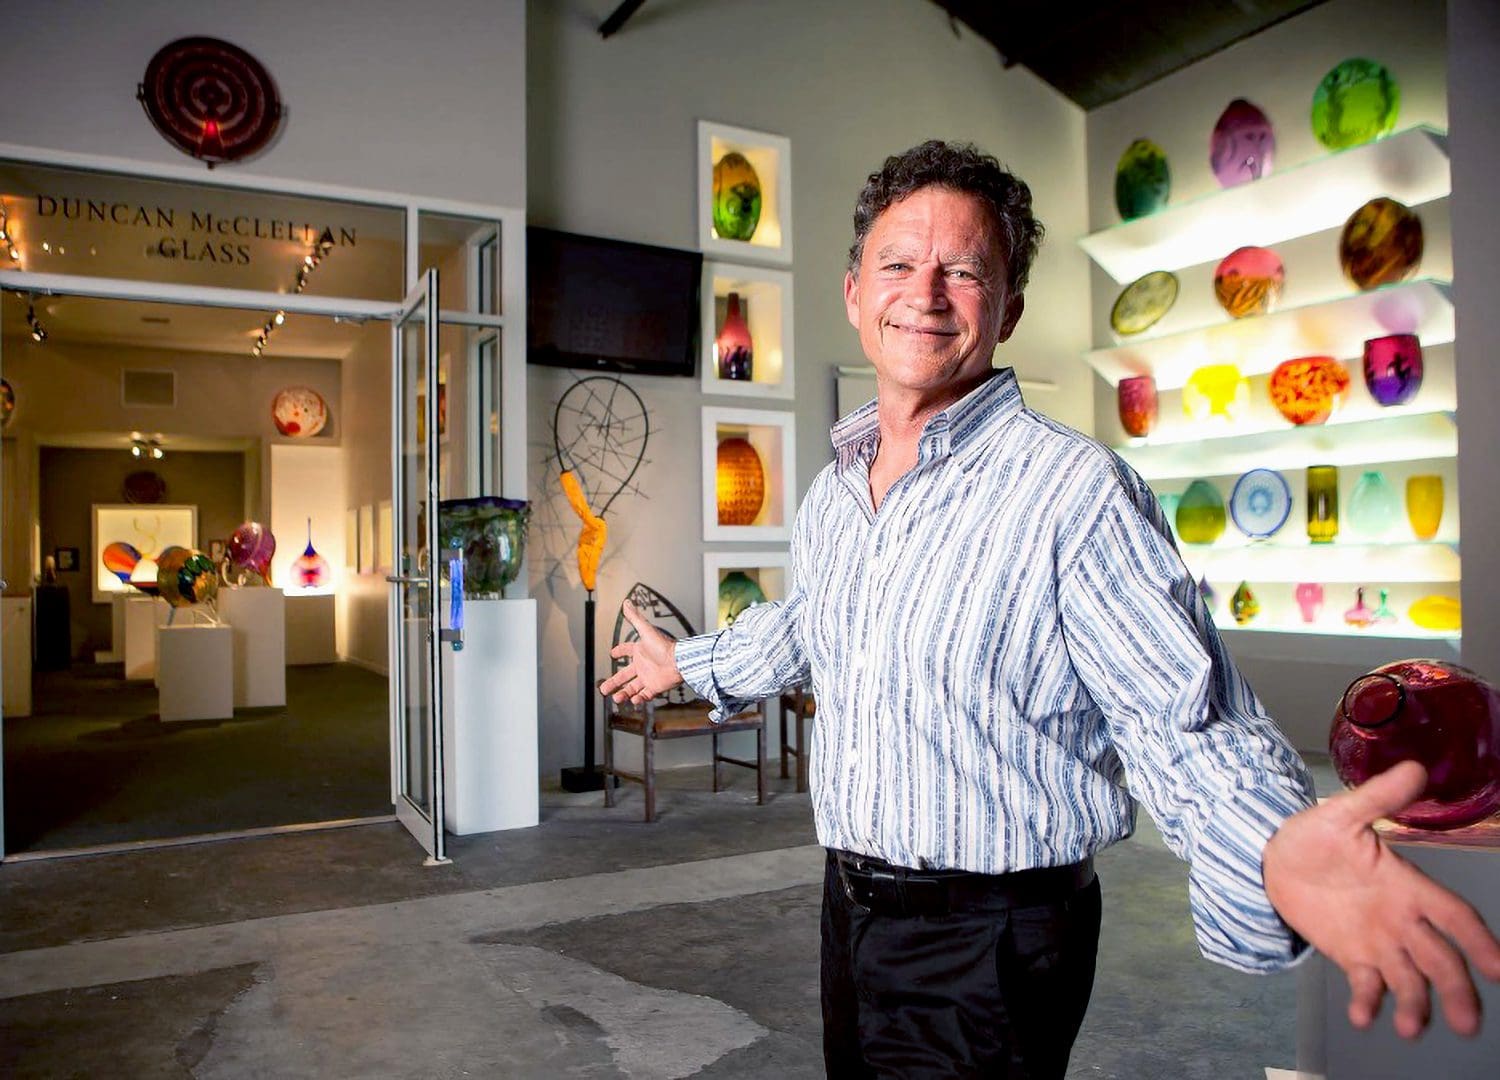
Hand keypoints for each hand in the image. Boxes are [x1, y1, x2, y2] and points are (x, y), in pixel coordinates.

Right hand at [597, 600, 682, 704]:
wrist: (679, 661)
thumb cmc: (664, 646)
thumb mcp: (646, 631)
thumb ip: (635, 618)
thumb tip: (626, 602)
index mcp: (640, 651)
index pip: (627, 650)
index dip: (620, 651)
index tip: (613, 653)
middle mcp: (643, 665)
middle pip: (624, 676)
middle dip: (613, 683)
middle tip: (602, 689)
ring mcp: (649, 677)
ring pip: (632, 688)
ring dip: (623, 693)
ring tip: (616, 698)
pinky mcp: (655, 687)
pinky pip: (645, 696)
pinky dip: (639, 699)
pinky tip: (633, 700)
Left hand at [1262, 760, 1499, 1038]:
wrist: (1271, 858)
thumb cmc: (1313, 834)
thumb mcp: (1341, 813)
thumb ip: (1376, 797)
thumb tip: (1415, 768)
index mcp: (1407, 885)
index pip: (1452, 915)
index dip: (1477, 940)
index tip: (1497, 968)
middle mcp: (1401, 919)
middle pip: (1440, 959)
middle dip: (1457, 990)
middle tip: (1466, 1024)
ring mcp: (1379, 941)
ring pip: (1409, 980)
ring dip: (1415, 1005)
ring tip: (1409, 1028)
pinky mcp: (1352, 957)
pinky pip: (1367, 985)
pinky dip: (1368, 1003)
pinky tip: (1362, 1017)